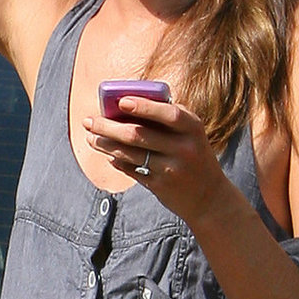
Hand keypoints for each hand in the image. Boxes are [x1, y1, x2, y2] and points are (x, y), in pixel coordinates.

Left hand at [84, 94, 223, 222]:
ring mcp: (172, 169)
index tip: (121, 101)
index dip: (144, 106)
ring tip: (91, 138)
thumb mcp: (190, 134)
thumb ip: (167, 119)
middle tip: (88, 121)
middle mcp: (184, 148)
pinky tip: (109, 155)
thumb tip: (125, 104)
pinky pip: (132, 170)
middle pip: (138, 134)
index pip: (168, 114)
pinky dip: (118, 161)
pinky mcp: (161, 186)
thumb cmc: (194, 155)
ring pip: (130, 153)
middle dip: (108, 126)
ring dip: (106, 144)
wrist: (210, 197)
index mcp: (193, 128)